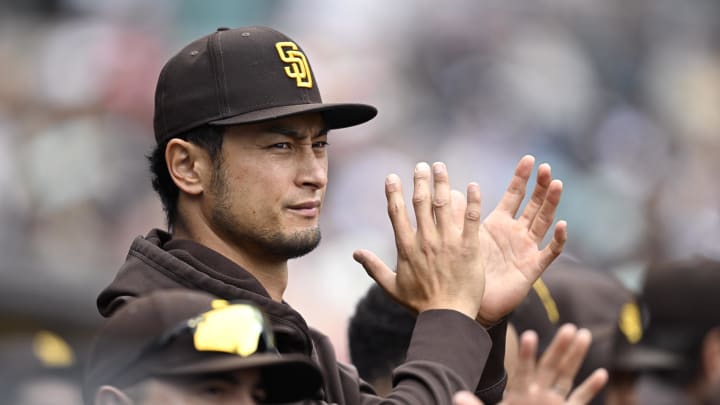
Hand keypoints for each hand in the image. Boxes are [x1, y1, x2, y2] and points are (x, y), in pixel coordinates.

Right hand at [353, 161, 484, 317]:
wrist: (447, 317)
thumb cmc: (420, 304)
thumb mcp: (392, 287)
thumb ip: (373, 267)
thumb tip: (355, 253)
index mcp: (407, 247)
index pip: (396, 212)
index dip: (393, 192)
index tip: (392, 176)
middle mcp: (425, 240)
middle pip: (421, 202)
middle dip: (420, 180)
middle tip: (422, 165)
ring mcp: (448, 242)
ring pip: (443, 205)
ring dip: (442, 182)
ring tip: (440, 166)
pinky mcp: (469, 248)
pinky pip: (471, 219)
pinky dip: (472, 201)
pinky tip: (473, 185)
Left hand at [452, 325, 607, 404]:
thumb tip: (457, 397)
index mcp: (519, 394)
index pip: (523, 372)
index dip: (526, 355)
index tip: (528, 335)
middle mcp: (537, 394)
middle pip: (550, 367)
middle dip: (559, 347)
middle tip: (569, 326)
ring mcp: (553, 403)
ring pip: (567, 376)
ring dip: (576, 357)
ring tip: (583, 333)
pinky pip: (580, 399)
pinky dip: (590, 389)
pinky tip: (601, 373)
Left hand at [469, 155, 566, 323]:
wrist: (468, 303)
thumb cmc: (464, 270)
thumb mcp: (461, 237)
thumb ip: (458, 215)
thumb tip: (450, 190)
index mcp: (499, 223)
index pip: (514, 195)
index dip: (522, 177)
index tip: (528, 159)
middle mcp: (516, 233)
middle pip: (533, 204)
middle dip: (541, 186)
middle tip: (546, 168)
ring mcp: (526, 249)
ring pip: (543, 222)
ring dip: (551, 205)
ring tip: (557, 185)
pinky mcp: (531, 268)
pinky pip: (548, 253)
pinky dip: (557, 240)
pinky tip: (562, 226)